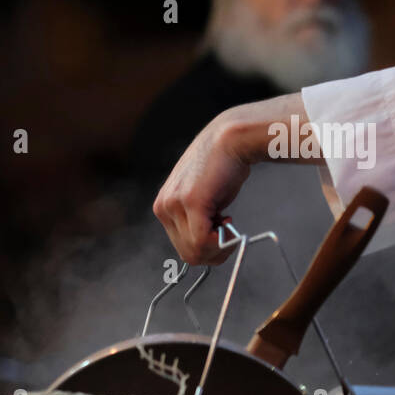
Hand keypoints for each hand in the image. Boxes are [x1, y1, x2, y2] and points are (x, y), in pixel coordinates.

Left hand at [152, 112, 252, 263]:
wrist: (232, 139)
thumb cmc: (224, 167)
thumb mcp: (203, 198)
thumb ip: (197, 219)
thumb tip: (206, 246)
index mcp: (163, 207)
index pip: (182, 248)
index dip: (207, 247)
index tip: (223, 229)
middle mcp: (163, 207)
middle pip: (188, 254)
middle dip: (214, 251)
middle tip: (230, 231)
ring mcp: (174, 205)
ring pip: (195, 251)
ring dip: (219, 246)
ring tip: (230, 222)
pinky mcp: (191, 203)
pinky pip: (203, 241)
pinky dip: (221, 240)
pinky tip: (229, 219)